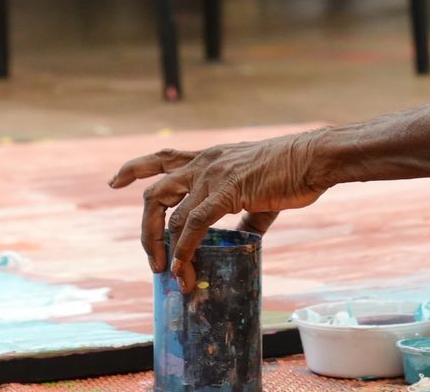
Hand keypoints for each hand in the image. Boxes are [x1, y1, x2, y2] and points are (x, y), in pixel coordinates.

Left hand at [110, 131, 331, 290]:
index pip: (163, 158)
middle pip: (154, 191)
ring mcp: (212, 176)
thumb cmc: (294, 171)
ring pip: (166, 211)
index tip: (115, 182)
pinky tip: (183, 268)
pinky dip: (183, 250)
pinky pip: (192, 225)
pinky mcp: (226, 192)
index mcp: (211, 157)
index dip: (135, 168)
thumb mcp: (261, 190)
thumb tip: (243, 237)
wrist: (314, 158)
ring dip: (160, 246)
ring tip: (168, 272)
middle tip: (151, 258)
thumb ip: (246, 213)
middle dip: (145, 228)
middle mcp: (204, 163)